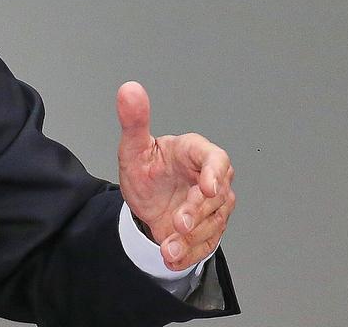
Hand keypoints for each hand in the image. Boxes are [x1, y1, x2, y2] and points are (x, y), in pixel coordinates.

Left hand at [116, 81, 235, 270]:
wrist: (145, 202)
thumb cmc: (146, 170)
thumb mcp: (134, 148)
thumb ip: (133, 121)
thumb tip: (129, 90)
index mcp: (196, 153)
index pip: (217, 158)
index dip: (215, 172)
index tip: (207, 187)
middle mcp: (211, 179)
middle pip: (218, 196)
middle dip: (198, 212)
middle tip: (178, 223)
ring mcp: (213, 207)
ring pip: (214, 223)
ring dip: (192, 238)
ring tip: (168, 246)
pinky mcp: (208, 230)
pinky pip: (205, 244)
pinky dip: (188, 254)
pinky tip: (171, 257)